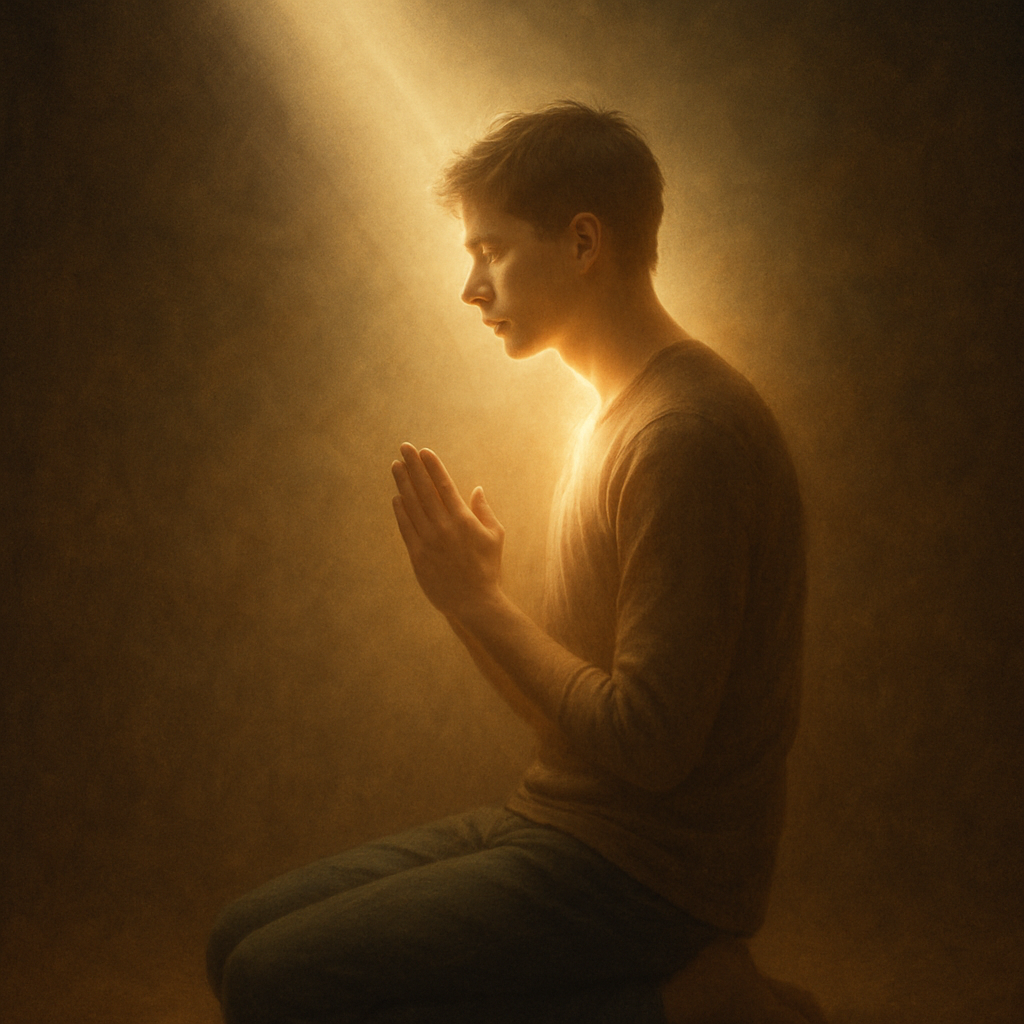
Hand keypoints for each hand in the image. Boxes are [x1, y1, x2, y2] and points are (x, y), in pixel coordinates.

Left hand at [391, 443, 504, 618]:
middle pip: (424, 490)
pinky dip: (400, 511)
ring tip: (396, 466)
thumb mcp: (495, 536)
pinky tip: (397, 497)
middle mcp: (443, 527)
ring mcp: (428, 541)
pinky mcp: (417, 556)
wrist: (474, 602)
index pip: (444, 486)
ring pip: (411, 505)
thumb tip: (476, 490)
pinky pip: (405, 528)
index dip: (433, 467)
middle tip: (404, 448)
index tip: (424, 451)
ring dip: (403, 483)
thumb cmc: (488, 568)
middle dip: (413, 466)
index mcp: (463, 520)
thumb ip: (484, 511)